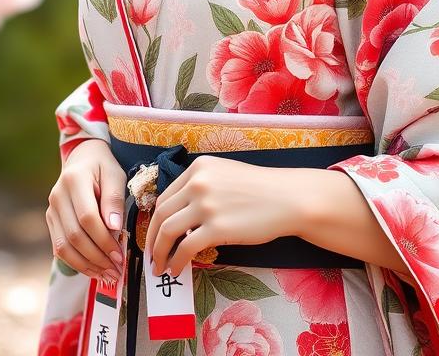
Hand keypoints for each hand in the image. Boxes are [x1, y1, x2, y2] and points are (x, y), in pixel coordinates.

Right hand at [46, 138, 125, 278]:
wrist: (82, 158)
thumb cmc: (103, 166)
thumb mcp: (115, 174)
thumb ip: (114, 198)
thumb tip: (114, 228)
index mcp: (74, 180)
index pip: (87, 218)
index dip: (104, 240)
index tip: (120, 255)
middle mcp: (57, 196)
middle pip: (74, 235)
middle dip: (97, 257)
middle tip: (116, 270)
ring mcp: (51, 209)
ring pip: (64, 247)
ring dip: (86, 265)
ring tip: (107, 275)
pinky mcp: (51, 221)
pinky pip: (60, 248)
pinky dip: (77, 263)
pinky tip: (94, 270)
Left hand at [144, 156, 302, 277]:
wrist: (287, 198)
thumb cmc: (260, 189)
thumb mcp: (224, 174)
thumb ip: (201, 186)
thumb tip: (181, 213)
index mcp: (198, 168)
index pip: (165, 196)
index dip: (154, 220)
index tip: (153, 235)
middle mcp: (198, 183)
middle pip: (161, 214)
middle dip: (151, 239)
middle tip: (151, 256)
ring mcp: (206, 205)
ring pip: (168, 231)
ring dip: (159, 253)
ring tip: (160, 267)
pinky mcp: (217, 228)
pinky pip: (186, 248)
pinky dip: (177, 261)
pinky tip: (177, 269)